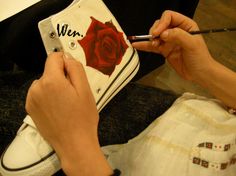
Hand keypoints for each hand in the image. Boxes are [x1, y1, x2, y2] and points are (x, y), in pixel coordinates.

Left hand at [25, 52, 111, 175]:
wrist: (74, 143)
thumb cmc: (83, 118)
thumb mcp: (85, 90)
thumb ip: (75, 68)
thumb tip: (67, 57)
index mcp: (51, 81)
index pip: (54, 57)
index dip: (66, 61)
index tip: (73, 73)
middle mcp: (37, 88)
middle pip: (50, 71)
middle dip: (61, 77)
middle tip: (73, 93)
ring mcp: (32, 99)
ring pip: (44, 82)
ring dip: (54, 87)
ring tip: (66, 103)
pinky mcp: (31, 108)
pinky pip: (39, 93)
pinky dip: (48, 96)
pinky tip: (57, 108)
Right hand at [132, 10, 214, 81]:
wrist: (199, 74)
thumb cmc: (199, 58)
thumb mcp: (192, 44)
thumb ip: (178, 36)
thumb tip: (162, 34)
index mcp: (185, 25)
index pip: (169, 17)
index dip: (161, 23)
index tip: (157, 33)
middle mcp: (176, 31)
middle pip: (160, 24)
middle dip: (155, 30)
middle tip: (154, 39)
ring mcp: (169, 41)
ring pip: (155, 35)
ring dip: (150, 38)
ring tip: (152, 44)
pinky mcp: (164, 51)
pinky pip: (153, 46)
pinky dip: (145, 46)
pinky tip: (136, 45)